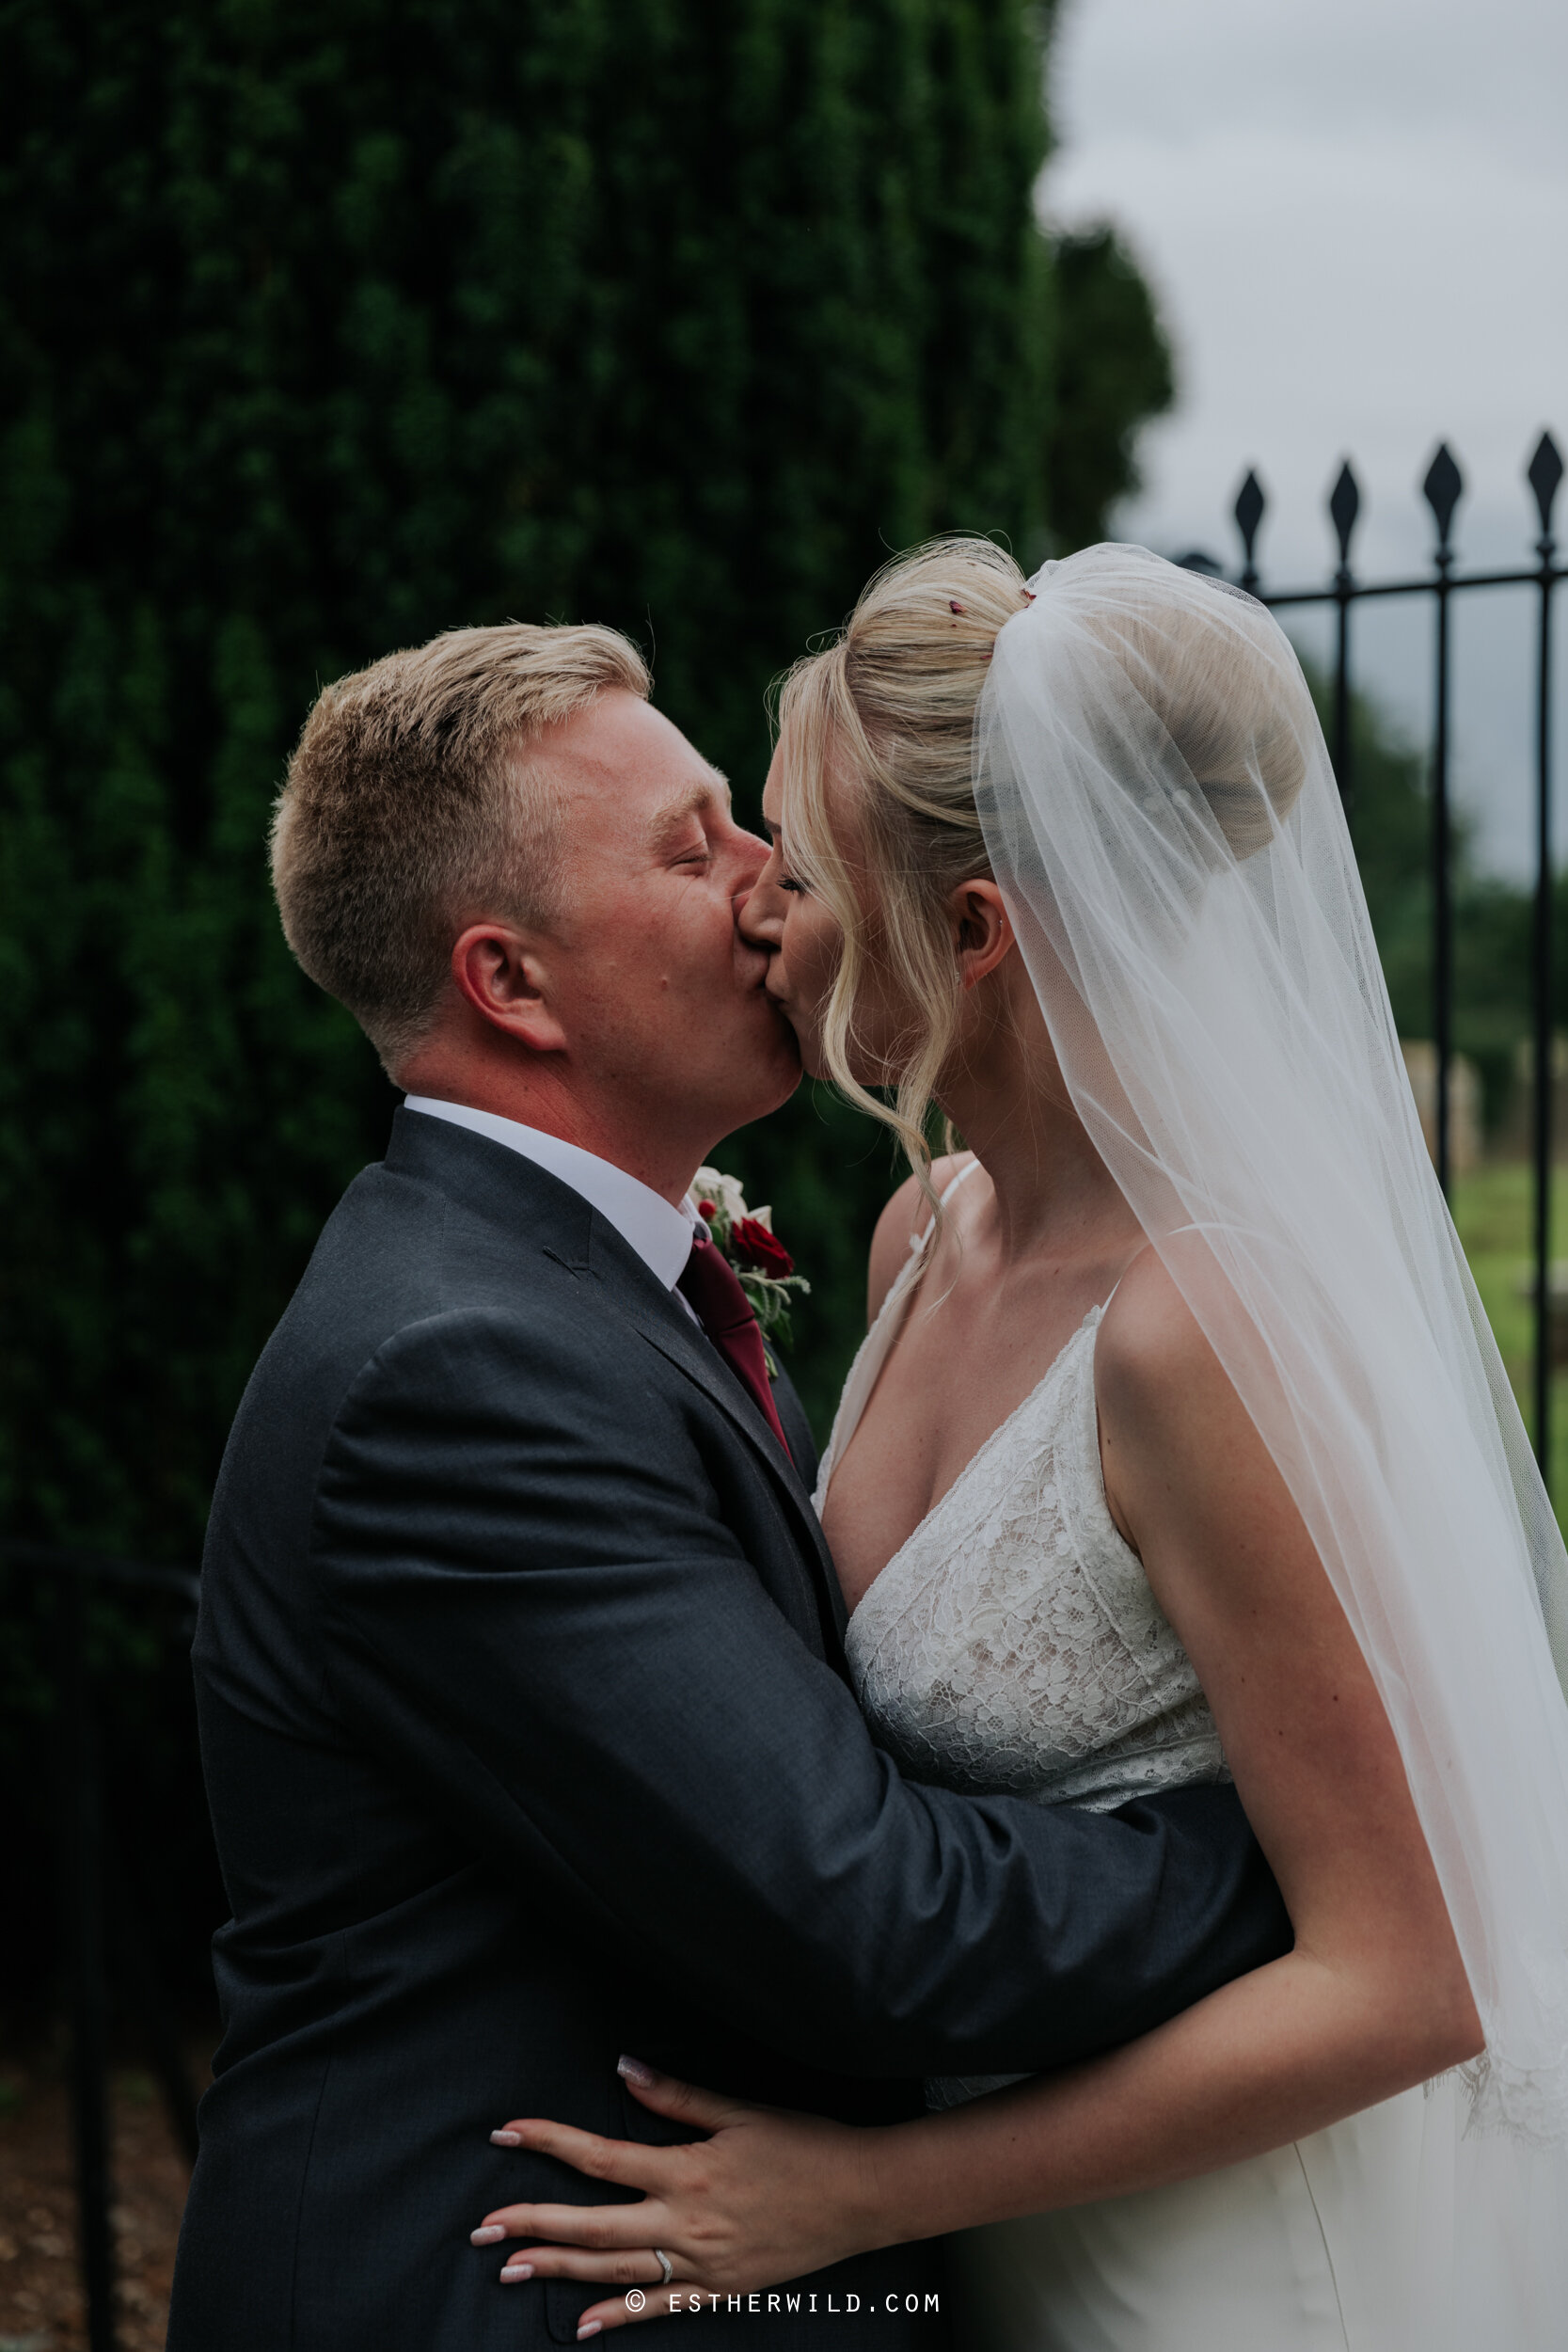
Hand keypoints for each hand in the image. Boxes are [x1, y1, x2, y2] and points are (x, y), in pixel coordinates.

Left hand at [468, 2058, 888, 2335]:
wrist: (861, 2197)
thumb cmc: (803, 2145)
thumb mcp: (740, 2110)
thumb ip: (677, 2096)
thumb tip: (626, 2069)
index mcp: (686, 2169)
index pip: (601, 2156)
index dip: (549, 2142)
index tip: (506, 2133)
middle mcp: (684, 2221)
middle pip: (592, 2224)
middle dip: (532, 2224)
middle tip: (482, 2229)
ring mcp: (700, 2262)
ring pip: (614, 2269)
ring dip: (559, 2268)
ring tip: (510, 2269)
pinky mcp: (719, 2288)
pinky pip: (659, 2308)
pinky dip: (618, 2318)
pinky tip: (582, 2326)